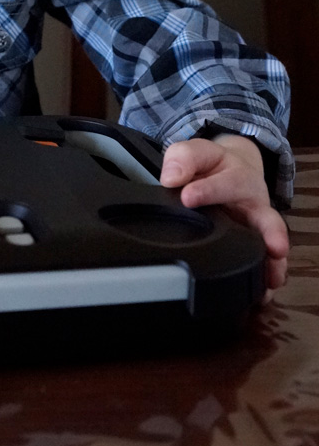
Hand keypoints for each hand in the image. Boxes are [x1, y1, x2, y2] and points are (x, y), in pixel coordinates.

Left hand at [160, 133, 288, 293]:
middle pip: (266, 217)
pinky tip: (262, 293)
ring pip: (269, 244)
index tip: (187, 197)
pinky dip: (264, 277)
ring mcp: (256, 225)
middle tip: (274, 247)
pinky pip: (263, 261)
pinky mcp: (254, 243)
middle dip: (270, 233)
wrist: (228, 171)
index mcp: (236, 176)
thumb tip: (172, 178)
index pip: (225, 182)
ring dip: (271, 261)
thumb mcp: (194, 153)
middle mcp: (252, 202)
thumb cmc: (210, 166)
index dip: (207, 190)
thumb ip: (182, 159)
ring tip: (270, 278)